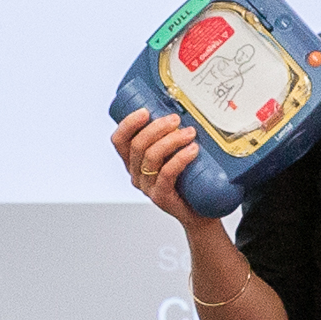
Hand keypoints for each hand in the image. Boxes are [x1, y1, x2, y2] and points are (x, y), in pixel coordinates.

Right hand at [111, 110, 211, 228]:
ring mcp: (147, 187)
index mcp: (134, 161)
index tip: (145, 111)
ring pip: (151, 157)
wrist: (201, 212)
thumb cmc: (190, 180)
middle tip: (176, 119)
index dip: (128, 124)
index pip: (119, 140)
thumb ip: (173, 135)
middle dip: (157, 128)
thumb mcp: (176, 153)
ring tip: (190, 133)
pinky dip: (180, 158)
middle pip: (137, 145)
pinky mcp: (161, 197)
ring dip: (171, 140)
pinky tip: (193, 150)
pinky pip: (166, 174)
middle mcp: (136, 174)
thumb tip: (184, 107)